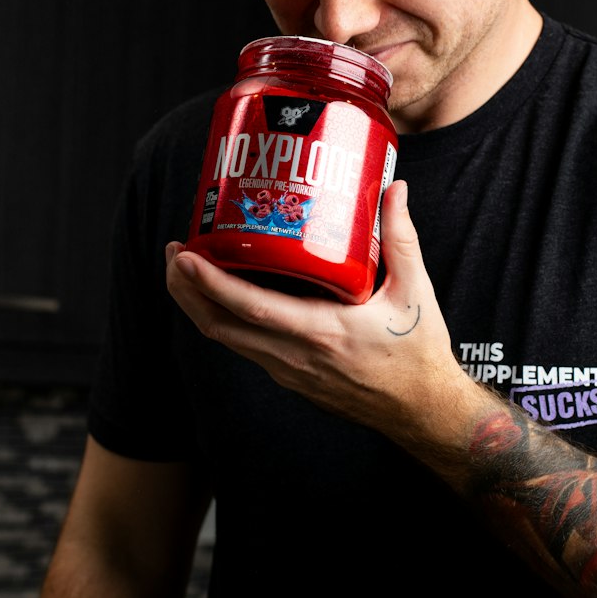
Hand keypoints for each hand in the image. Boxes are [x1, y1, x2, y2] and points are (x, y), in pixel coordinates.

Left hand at [166, 180, 476, 456]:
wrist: (421, 410)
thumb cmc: (417, 353)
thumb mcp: (414, 291)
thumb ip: (400, 237)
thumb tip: (393, 187)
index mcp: (322, 331)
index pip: (250, 307)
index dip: (210, 282)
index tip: (186, 256)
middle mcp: (294, 356)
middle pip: (218, 326)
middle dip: (187, 290)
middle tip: (176, 252)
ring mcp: (288, 371)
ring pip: (227, 339)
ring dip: (200, 305)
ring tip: (189, 268)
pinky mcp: (290, 378)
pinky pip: (245, 346)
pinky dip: (225, 320)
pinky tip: (226, 295)